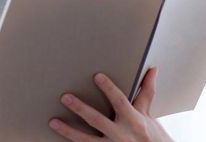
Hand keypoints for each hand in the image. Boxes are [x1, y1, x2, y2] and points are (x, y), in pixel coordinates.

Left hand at [50, 67, 172, 141]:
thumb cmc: (151, 137)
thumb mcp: (148, 115)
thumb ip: (146, 92)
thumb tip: (151, 70)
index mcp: (133, 121)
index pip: (119, 101)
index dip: (109, 88)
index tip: (97, 76)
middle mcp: (121, 135)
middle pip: (97, 120)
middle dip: (80, 108)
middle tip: (65, 97)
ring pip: (86, 140)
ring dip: (68, 131)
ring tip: (53, 121)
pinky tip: (57, 140)